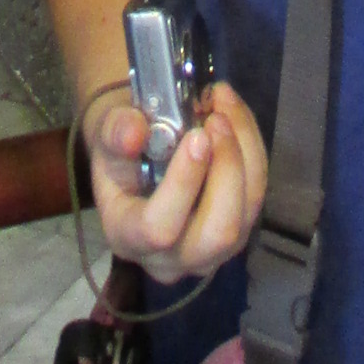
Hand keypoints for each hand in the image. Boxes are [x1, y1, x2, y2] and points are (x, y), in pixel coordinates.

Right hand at [87, 82, 266, 285]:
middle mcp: (172, 257)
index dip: (183, 184)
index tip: (196, 135)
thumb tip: (134, 132)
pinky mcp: (236, 232)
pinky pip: (256, 195)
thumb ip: (115, 133)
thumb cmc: (120, 151)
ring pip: (246, 213)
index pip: (159, 229)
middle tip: (216, 120)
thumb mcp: (106, 136)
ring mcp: (210, 251)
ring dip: (244, 151)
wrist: (137, 158)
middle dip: (227, 170)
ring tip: (225, 105)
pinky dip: (252, 149)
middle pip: (217, 233)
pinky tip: (234, 115)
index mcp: (128, 238)